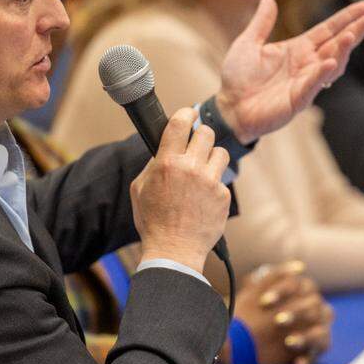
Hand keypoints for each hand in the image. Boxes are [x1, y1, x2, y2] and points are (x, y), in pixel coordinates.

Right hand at [131, 108, 230, 272]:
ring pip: (221, 153)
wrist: (174, 250)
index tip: (188, 113)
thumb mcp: (140, 189)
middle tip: (196, 147)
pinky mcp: (223, 196)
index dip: (186, 113)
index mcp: (167, 163)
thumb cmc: (153, 221)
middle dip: (201, 137)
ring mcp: (210, 182)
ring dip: (212, 159)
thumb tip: (164, 149)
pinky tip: (203, 200)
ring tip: (203, 172)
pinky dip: (214, 186)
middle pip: (207, 133)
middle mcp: (190, 168)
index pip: (180, 123)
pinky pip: (222, 180)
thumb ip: (153, 165)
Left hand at [215, 0, 363, 143]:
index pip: (328, 30)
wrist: (228, 107)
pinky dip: (322, 74)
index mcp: (298, 49)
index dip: (347, 18)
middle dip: (356, 30)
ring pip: (331, 64)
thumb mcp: (248, 44)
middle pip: (337, 44)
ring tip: (351, 35)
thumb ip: (261, 23)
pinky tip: (331, 63)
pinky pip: (313, 86)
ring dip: (342, 51)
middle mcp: (306, 64)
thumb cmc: (238, 79)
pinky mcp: (297, 100)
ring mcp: (305, 82)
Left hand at [231, 261, 332, 363]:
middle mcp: (315, 308)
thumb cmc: (255, 311)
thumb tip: (298, 267)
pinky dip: (309, 358)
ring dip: (306, 336)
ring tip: (289, 342)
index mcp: (302, 289)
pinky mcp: (315, 349)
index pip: (298, 284)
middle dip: (296, 312)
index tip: (263, 302)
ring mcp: (318, 329)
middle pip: (314, 305)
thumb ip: (270, 277)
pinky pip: (319, 353)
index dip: (281, 290)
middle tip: (277, 321)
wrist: (248, 339)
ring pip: (322, 331)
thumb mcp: (257, 292)